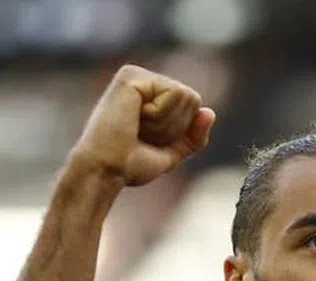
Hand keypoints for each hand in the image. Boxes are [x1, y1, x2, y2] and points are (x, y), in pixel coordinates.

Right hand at [69, 65, 215, 186]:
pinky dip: (159, 116)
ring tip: (136, 128)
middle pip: (193, 99)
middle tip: (142, 135)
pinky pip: (174, 93)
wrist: (106, 170)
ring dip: (166, 124)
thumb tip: (209, 112)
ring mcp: (137, 76)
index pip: (194, 107)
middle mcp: (144, 81)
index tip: (149, 140)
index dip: (180, 132)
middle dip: (174, 128)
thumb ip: (193, 136)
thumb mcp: (172, 152)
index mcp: (151, 96)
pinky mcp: (132, 75)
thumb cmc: (131, 163)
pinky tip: (133, 118)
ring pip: (186, 96)